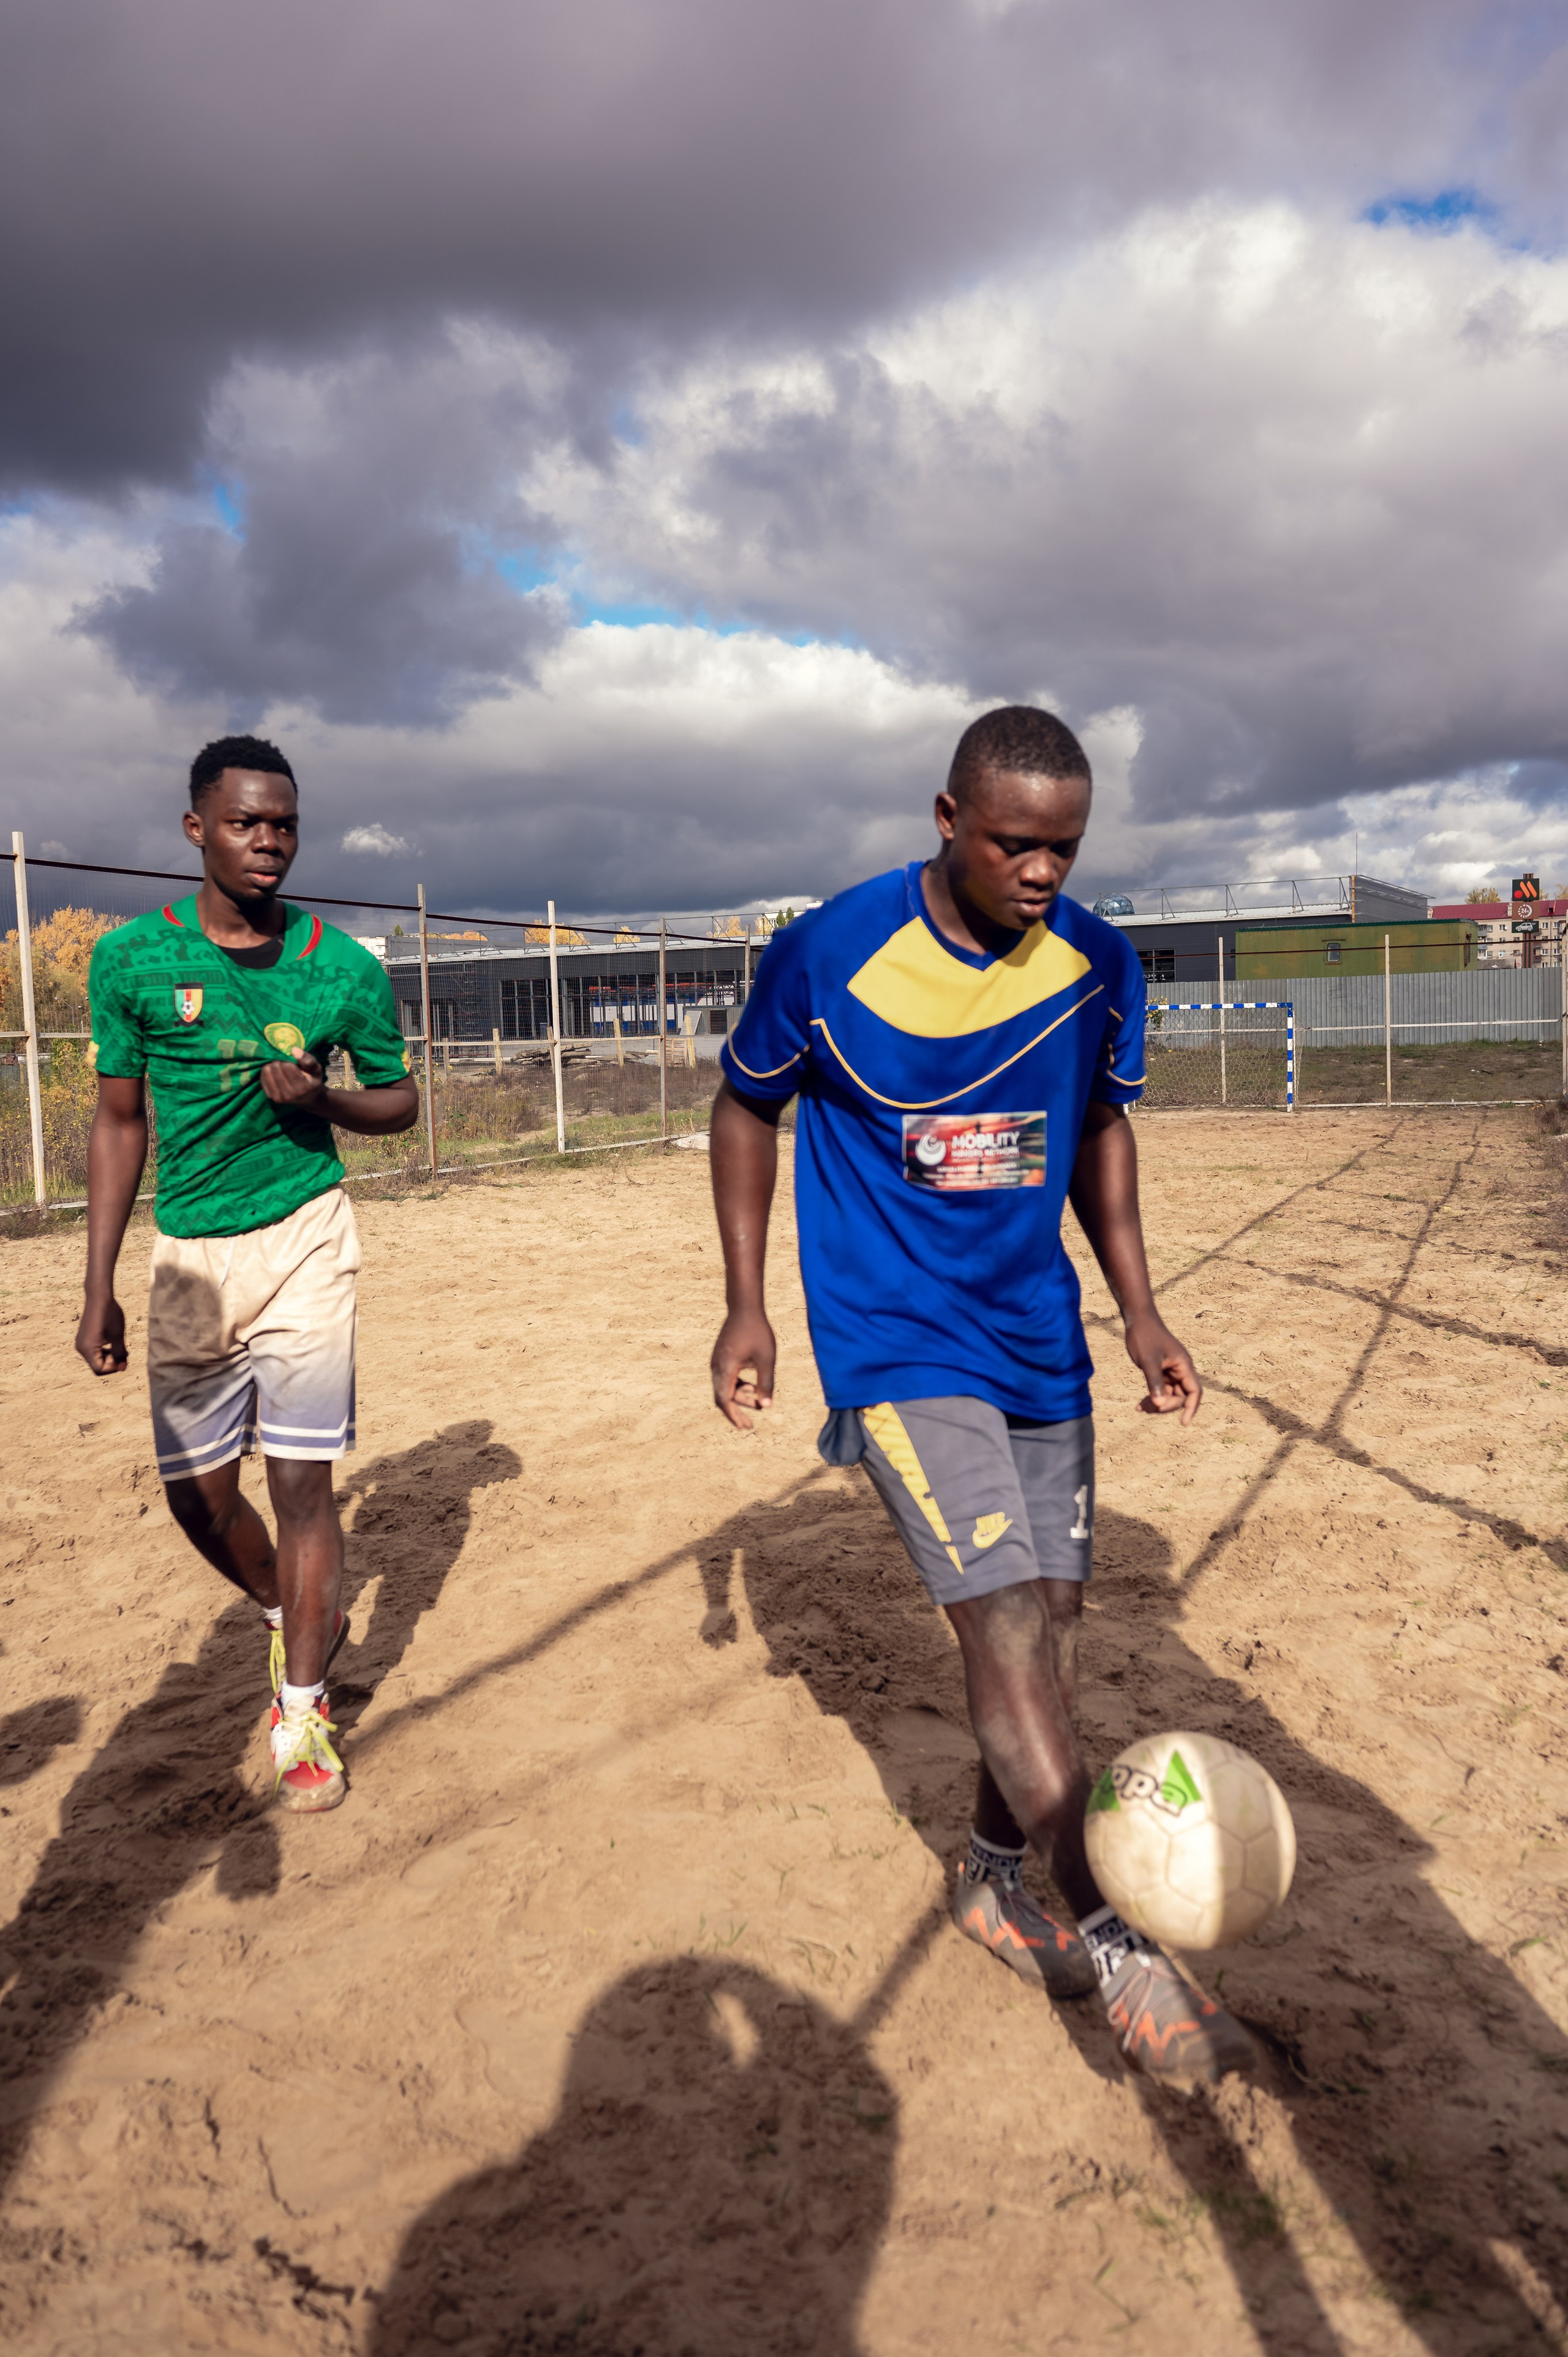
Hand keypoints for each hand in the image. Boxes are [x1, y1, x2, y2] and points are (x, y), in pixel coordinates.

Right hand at [76, 1293, 127, 1375]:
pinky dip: (104, 1350)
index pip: (99, 1369)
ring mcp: (80, 1343)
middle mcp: (80, 1348)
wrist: (99, 1297)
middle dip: (112, 1362)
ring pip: (96, 1358)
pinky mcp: (83, 1338)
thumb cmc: (110, 1315)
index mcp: (87, 1349)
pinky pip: (93, 1351)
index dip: (113, 1367)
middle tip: (125, 1352)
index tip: (124, 1357)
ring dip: (109, 1356)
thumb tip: (122, 1368)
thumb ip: (119, 1353)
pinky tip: (113, 1342)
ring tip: (121, 1347)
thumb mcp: (118, 1336)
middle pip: (97, 1366)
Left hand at [259, 1048, 326, 1111]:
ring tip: (280, 1067)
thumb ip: (308, 1059)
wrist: (307, 1097)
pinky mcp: (270, 1097)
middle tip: (285, 1063)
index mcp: (303, 1087)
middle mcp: (290, 1094)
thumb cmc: (312, 1079)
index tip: (293, 1061)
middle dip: (280, 1061)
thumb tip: (293, 1049)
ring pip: (267, 1071)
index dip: (289, 1059)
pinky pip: (262, 1077)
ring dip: (272, 1065)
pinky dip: (267, 1072)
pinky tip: (274, 1073)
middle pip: (276, 1068)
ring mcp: (279, 1097)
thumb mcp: (316, 1068)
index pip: (287, 1066)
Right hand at [711, 1304, 776, 1429]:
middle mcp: (716, 1367)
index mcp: (725, 1368)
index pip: (724, 1400)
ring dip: (739, 1397)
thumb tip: (767, 1407)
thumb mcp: (767, 1359)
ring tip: (758, 1400)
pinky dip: (737, 1386)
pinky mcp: (720, 1357)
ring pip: (724, 1388)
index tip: (745, 1427)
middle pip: (722, 1397)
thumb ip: (766, 1384)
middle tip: (751, 1424)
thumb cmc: (757, 1331)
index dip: (734, 1416)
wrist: (744, 1307)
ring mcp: (716, 1361)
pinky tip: (752, 1385)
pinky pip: (725, 1378)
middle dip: (737, 1411)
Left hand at [1124, 1305, 1201, 1425]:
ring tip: (1140, 1408)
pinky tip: (1140, 1405)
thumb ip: (1155, 1383)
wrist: (1138, 1319)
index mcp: (1184, 1366)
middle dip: (1167, 1406)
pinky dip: (1153, 1397)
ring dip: (1158, 1403)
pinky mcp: (1161, 1370)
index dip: (1192, 1408)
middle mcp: (1181, 1369)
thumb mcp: (1149, 1361)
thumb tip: (1161, 1404)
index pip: (1194, 1392)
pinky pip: (1161, 1389)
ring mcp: (1171, 1370)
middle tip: (1148, 1407)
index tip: (1184, 1423)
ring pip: (1170, 1395)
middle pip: (1181, 1396)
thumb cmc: (1145, 1336)